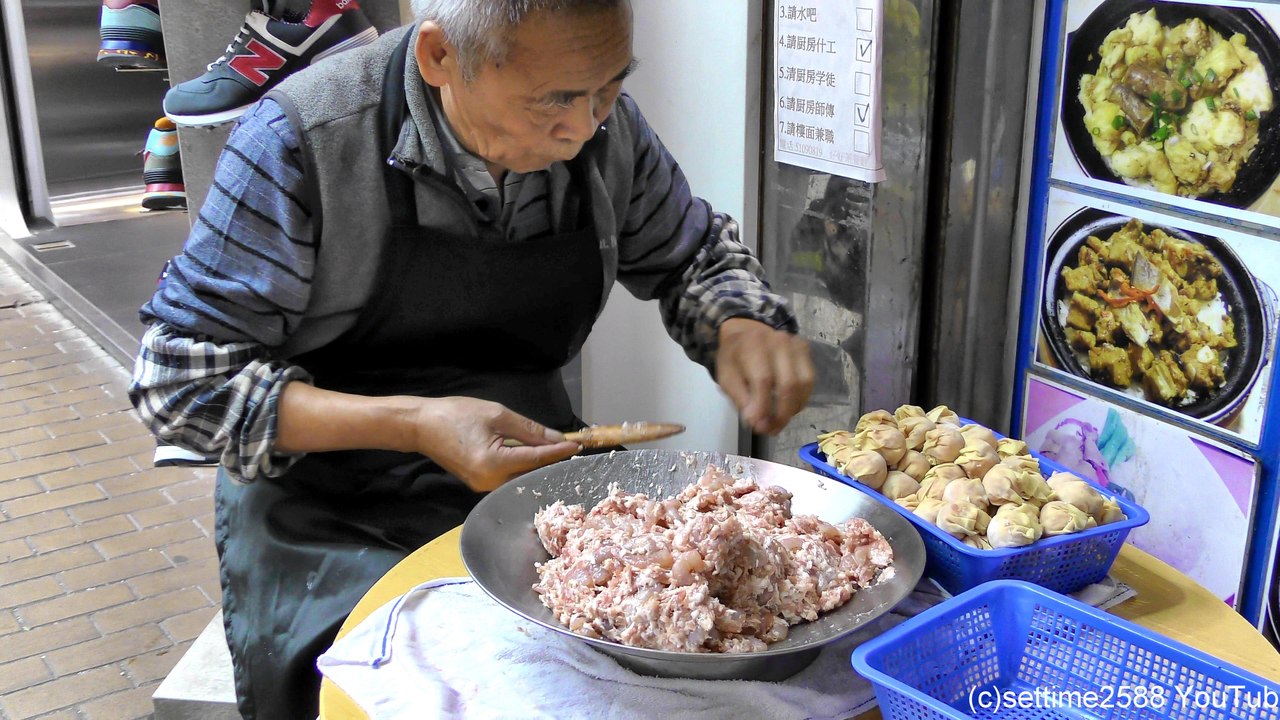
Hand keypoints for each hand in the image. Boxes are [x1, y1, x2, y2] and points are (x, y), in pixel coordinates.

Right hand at [410, 397, 581, 491]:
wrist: (422, 426)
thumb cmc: (456, 415)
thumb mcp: (496, 415)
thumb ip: (529, 429)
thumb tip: (556, 438)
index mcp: (493, 464)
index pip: (536, 459)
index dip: (558, 451)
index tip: (577, 445)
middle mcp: (490, 482)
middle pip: (530, 472)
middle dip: (550, 459)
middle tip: (568, 445)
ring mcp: (484, 486)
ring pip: (520, 475)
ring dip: (536, 462)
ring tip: (553, 448)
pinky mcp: (480, 484)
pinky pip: (508, 475)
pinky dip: (521, 464)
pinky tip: (531, 452)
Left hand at [715, 318, 813, 434]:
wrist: (746, 332)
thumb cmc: (734, 358)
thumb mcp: (726, 378)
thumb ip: (741, 399)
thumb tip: (757, 422)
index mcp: (752, 345)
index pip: (763, 380)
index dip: (763, 407)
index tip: (759, 426)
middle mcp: (777, 341)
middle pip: (788, 384)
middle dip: (781, 414)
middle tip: (771, 430)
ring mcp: (794, 344)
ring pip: (803, 384)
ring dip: (793, 409)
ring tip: (779, 422)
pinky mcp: (805, 350)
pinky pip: (809, 380)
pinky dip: (801, 399)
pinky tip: (789, 408)